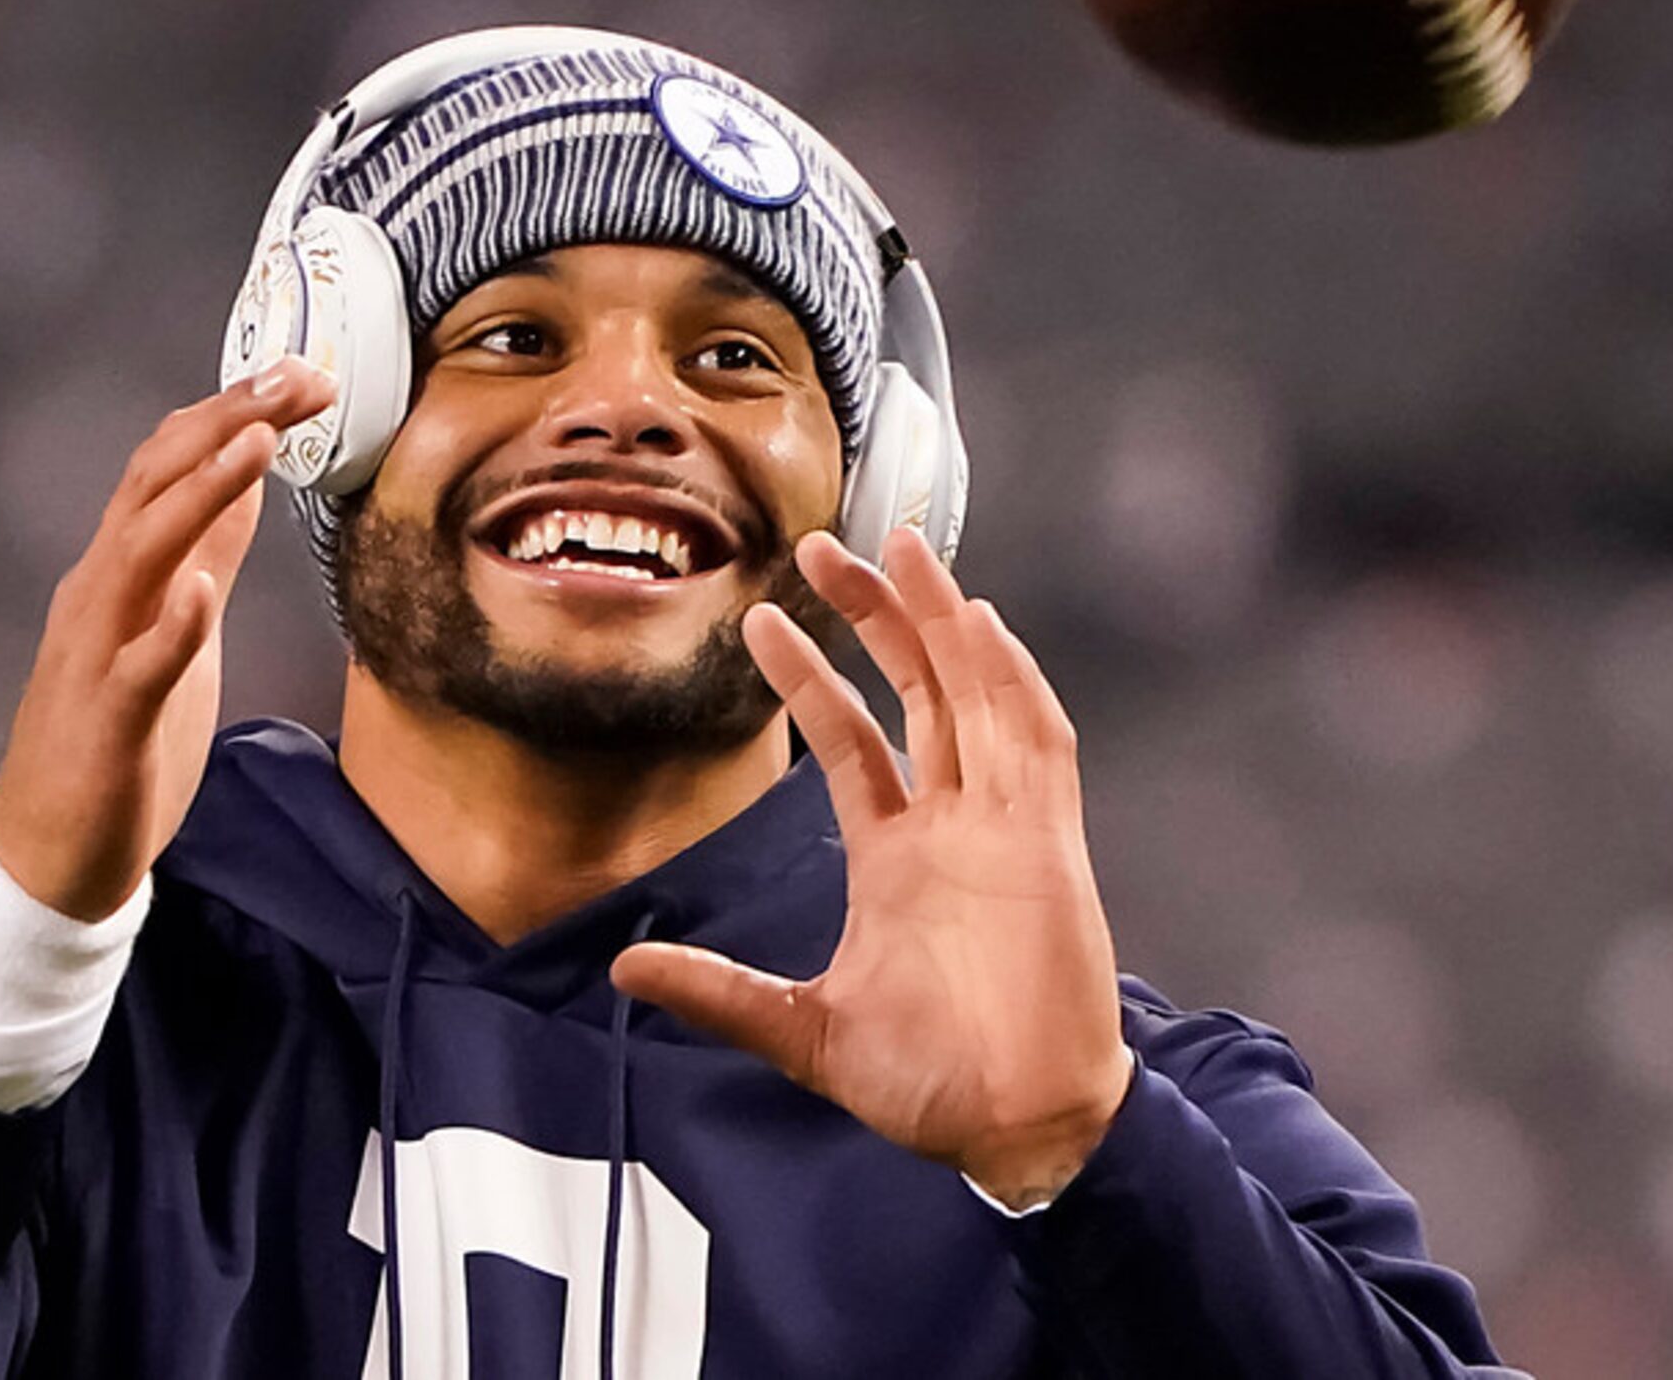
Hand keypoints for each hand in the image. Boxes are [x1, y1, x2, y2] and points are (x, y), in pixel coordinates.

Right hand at [0, 361, 334, 920]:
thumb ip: (204, 555)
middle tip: (297, 377)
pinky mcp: (109, 722)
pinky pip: (138, 666)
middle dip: (226, 423)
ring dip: (199, 492)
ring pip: (140, 552)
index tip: (302, 374)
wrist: (49, 857)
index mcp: (119, 573)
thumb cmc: (115, 740)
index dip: (232, 413)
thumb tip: (243, 482)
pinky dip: (169, 622)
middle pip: (153, 484)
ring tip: (258, 443)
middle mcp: (100, 596)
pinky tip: (200, 590)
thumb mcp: (176, 630)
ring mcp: (98, 655)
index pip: (169, 467)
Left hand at [611, 529, 1131, 1209]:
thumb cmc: (930, 1084)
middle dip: (874, 615)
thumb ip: (722, 993)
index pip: (850, 741)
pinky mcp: (1048, 842)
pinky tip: (981, 627)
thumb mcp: (804, 1030)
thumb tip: (625, 969)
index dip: (810, 678)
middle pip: (915, 690)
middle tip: (822, 545)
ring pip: (974, 695)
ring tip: (904, 547)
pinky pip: (1035, 743)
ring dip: (943, 622)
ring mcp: (1003, 826)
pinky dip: (1012, 683)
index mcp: (897, 857)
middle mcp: (951, 824)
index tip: (760, 620)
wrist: (1018, 1127)